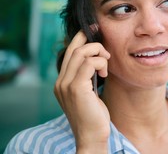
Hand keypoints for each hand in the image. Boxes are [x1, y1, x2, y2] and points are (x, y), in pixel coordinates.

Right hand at [54, 31, 110, 151]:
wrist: (92, 136)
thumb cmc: (94, 115)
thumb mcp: (89, 92)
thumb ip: (87, 77)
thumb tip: (97, 59)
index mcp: (62, 82)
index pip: (69, 52)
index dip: (81, 38)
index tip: (94, 31)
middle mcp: (60, 81)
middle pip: (74, 48)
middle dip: (91, 40)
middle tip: (105, 44)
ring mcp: (66, 84)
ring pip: (82, 53)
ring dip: (99, 53)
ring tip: (106, 63)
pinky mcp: (76, 88)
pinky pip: (89, 63)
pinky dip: (100, 63)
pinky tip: (104, 74)